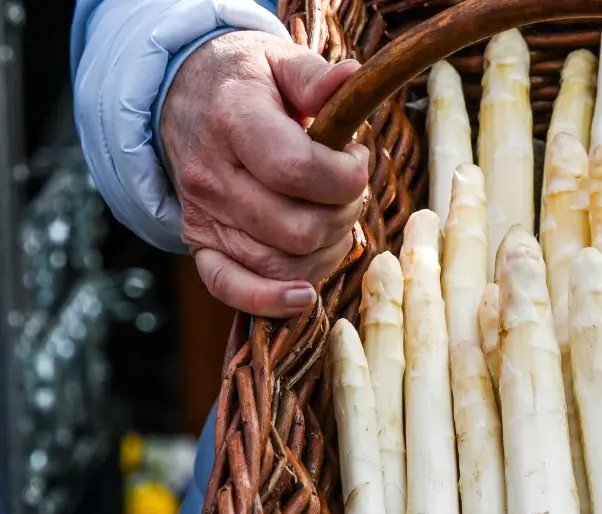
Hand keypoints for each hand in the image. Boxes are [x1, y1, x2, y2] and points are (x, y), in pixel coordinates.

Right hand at [162, 31, 368, 317]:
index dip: (346, 177)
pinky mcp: (201, 243)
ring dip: (325, 250)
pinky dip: (270, 301)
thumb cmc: (248, 83)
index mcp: (232, 120)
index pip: (297, 170)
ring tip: (331, 215)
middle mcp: (212, 175)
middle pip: (298, 228)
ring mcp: (203, 215)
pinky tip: (302, 296)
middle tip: (347, 189)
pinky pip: (230, 288)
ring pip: (281, 263)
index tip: (356, 159)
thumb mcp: (280, 62)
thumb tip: (351, 79)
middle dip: (343, 214)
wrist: (184, 98)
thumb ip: (317, 77)